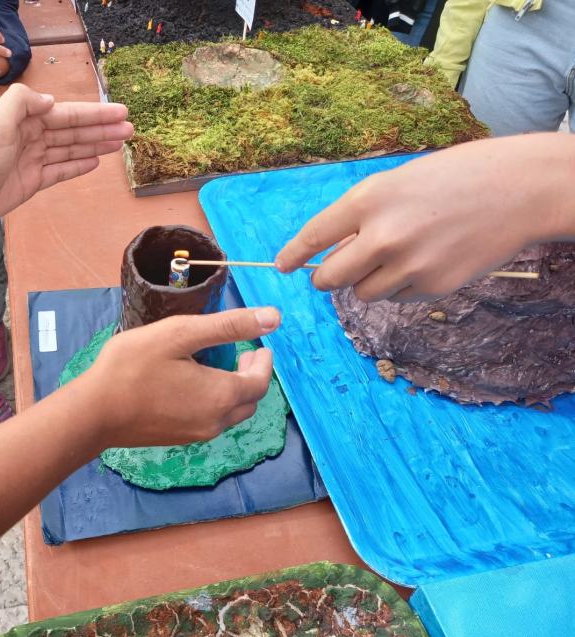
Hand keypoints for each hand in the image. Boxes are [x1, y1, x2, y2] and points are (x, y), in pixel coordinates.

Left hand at [0, 84, 133, 228]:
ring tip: (120, 143)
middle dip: (101, 129)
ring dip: (95, 145)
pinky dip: (77, 166)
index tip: (119, 112)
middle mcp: (30, 137)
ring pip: (70, 150)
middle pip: (73, 131)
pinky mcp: (31, 182)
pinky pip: (60, 171)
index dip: (94, 114)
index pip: (67, 114)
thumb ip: (23, 101)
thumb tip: (51, 102)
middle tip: (130, 129)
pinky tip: (95, 161)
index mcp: (24, 119)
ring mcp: (32, 160)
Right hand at [77, 307, 279, 449]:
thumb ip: (227, 326)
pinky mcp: (179, 439)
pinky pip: (211, 422)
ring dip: (234, 391)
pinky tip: (195, 387)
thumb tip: (273, 318)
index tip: (259, 344)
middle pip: (250, 401)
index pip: (260, 382)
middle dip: (252, 377)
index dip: (264, 362)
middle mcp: (215, 421)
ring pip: (231, 414)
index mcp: (221, 395)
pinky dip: (216, 403)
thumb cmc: (132, 367)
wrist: (94, 413)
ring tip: (219, 367)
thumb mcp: (180, 335)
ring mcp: (197, 435)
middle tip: (242, 354)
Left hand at [275, 134, 574, 301]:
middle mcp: (381, 237)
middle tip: (332, 272)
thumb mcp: (396, 183)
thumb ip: (360, 217)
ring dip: (367, 282)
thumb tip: (331, 252)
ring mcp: (408, 266)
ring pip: (362, 293)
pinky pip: (398, 298)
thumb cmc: (454, 176)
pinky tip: (425, 260)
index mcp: (367, 200)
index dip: (293, 255)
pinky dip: (401, 287)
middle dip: (326, 277)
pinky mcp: (433, 287)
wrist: (518, 189)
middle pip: (329, 279)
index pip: (313, 237)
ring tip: (395, 255)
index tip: (281, 266)